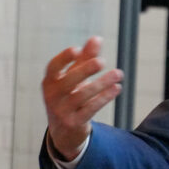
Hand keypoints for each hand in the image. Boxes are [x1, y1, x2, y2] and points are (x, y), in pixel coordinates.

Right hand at [42, 36, 123, 160]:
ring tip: (118, 74)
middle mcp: (52, 96)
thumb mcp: (75, 76)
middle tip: (102, 61)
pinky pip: (90, 109)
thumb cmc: (70, 94)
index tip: (77, 49)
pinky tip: (117, 88)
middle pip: (68, 81)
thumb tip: (97, 38)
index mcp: (50, 81)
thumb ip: (85, 57)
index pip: (52, 67)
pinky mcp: (73, 123)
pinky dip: (104, 98)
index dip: (63, 58)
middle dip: (85, 70)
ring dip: (101, 83)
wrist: (64, 129)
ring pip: (81, 96)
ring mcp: (61, 111)